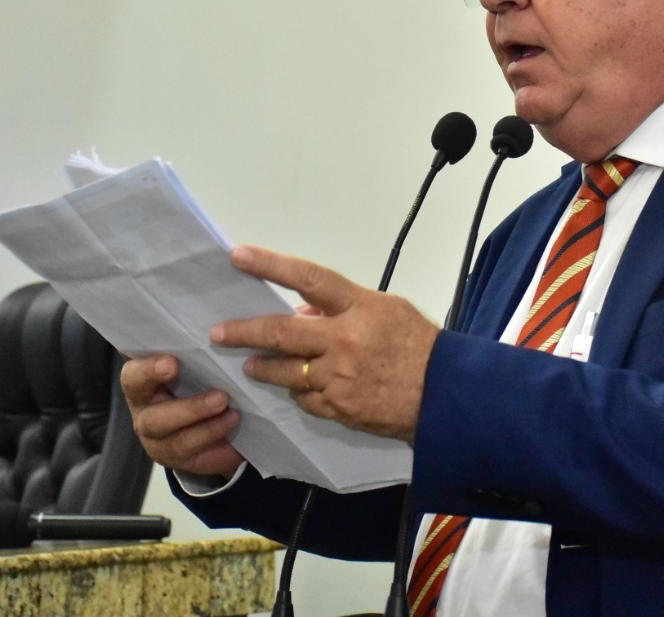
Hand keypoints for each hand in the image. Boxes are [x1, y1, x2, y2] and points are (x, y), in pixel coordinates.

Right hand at [120, 354, 244, 477]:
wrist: (204, 419)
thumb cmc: (195, 379)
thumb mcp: (193, 364)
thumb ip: (195, 352)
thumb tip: (222, 329)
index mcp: (142, 384)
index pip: (133, 376)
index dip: (148, 370)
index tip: (172, 363)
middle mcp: (145, 413)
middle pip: (154, 417)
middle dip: (188, 408)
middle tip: (220, 397)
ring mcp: (159, 441)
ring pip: (178, 440)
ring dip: (210, 429)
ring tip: (235, 414)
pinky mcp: (177, 460)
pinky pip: (196, 456)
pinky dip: (219, 443)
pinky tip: (235, 431)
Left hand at [215, 244, 439, 442]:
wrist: (445, 396)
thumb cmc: (420, 346)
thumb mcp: (388, 310)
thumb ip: (346, 307)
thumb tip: (306, 310)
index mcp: (360, 308)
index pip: (308, 279)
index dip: (271, 265)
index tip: (238, 255)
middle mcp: (345, 341)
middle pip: (281, 333)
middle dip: (244, 331)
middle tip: (218, 332)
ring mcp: (339, 377)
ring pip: (285, 371)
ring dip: (263, 366)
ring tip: (250, 364)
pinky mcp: (338, 408)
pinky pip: (304, 398)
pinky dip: (299, 391)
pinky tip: (299, 387)